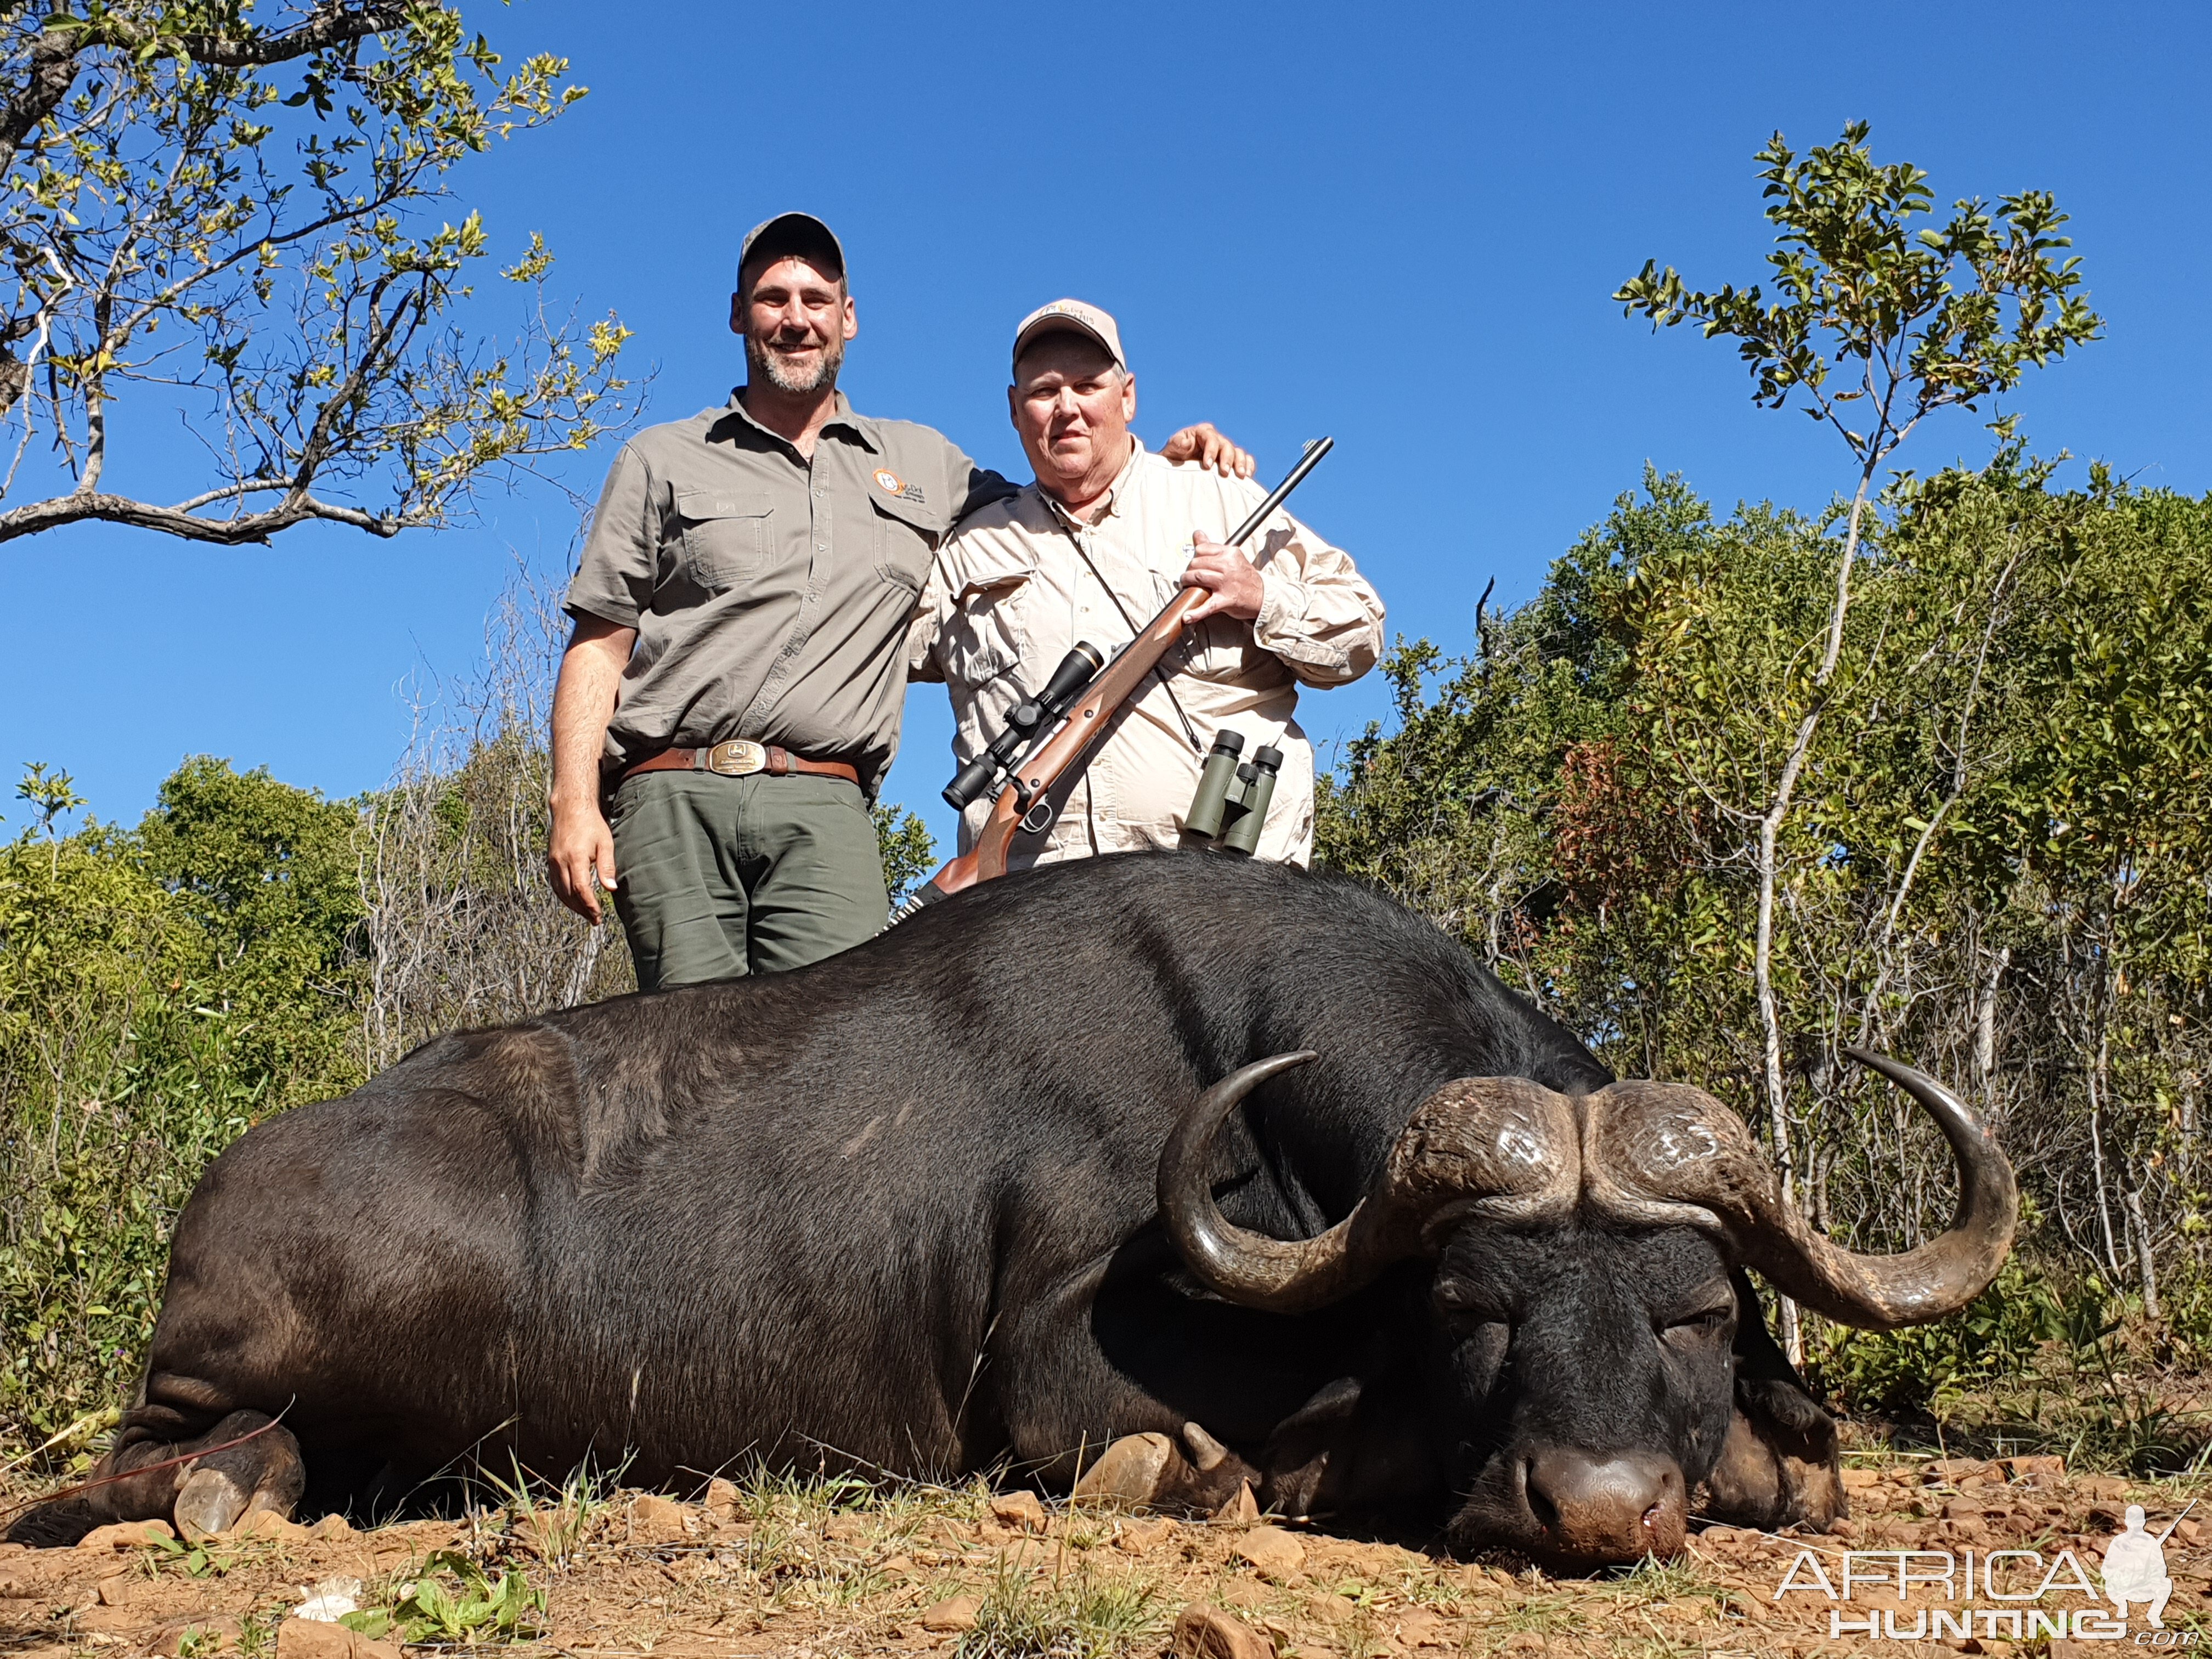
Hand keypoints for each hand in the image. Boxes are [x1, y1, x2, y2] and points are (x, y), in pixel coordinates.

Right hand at [547, 796, 618, 923]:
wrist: (570, 809)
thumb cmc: (591, 824)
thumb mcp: (605, 843)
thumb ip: (607, 867)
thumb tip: (610, 889)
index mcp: (575, 857)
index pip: (581, 888)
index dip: (589, 905)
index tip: (598, 915)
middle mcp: (560, 862)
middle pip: (569, 894)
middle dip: (582, 910)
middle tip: (595, 920)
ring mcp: (553, 862)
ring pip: (560, 892)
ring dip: (573, 906)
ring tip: (586, 914)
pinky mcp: (550, 861)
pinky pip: (555, 884)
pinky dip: (564, 896)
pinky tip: (574, 901)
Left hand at [1160, 423, 1255, 478]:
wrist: (1177, 468)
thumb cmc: (1174, 457)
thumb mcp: (1171, 449)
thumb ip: (1177, 444)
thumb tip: (1187, 442)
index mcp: (1202, 432)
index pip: (1211, 438)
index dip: (1211, 450)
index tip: (1207, 465)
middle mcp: (1216, 439)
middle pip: (1227, 445)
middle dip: (1227, 459)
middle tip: (1224, 472)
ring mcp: (1225, 449)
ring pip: (1238, 452)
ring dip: (1241, 463)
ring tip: (1241, 475)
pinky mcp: (1232, 460)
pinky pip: (1245, 459)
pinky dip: (1248, 465)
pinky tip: (1248, 475)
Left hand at [1181, 534, 1264, 621]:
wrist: (1263, 596)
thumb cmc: (1246, 578)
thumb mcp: (1232, 557)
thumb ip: (1213, 547)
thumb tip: (1197, 534)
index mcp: (1230, 553)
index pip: (1202, 549)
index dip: (1195, 556)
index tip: (1195, 563)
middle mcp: (1228, 566)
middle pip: (1197, 563)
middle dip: (1189, 569)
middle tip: (1189, 575)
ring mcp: (1226, 583)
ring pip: (1197, 577)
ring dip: (1186, 581)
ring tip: (1186, 585)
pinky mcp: (1226, 600)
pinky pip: (1207, 606)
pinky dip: (1195, 612)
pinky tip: (1187, 616)